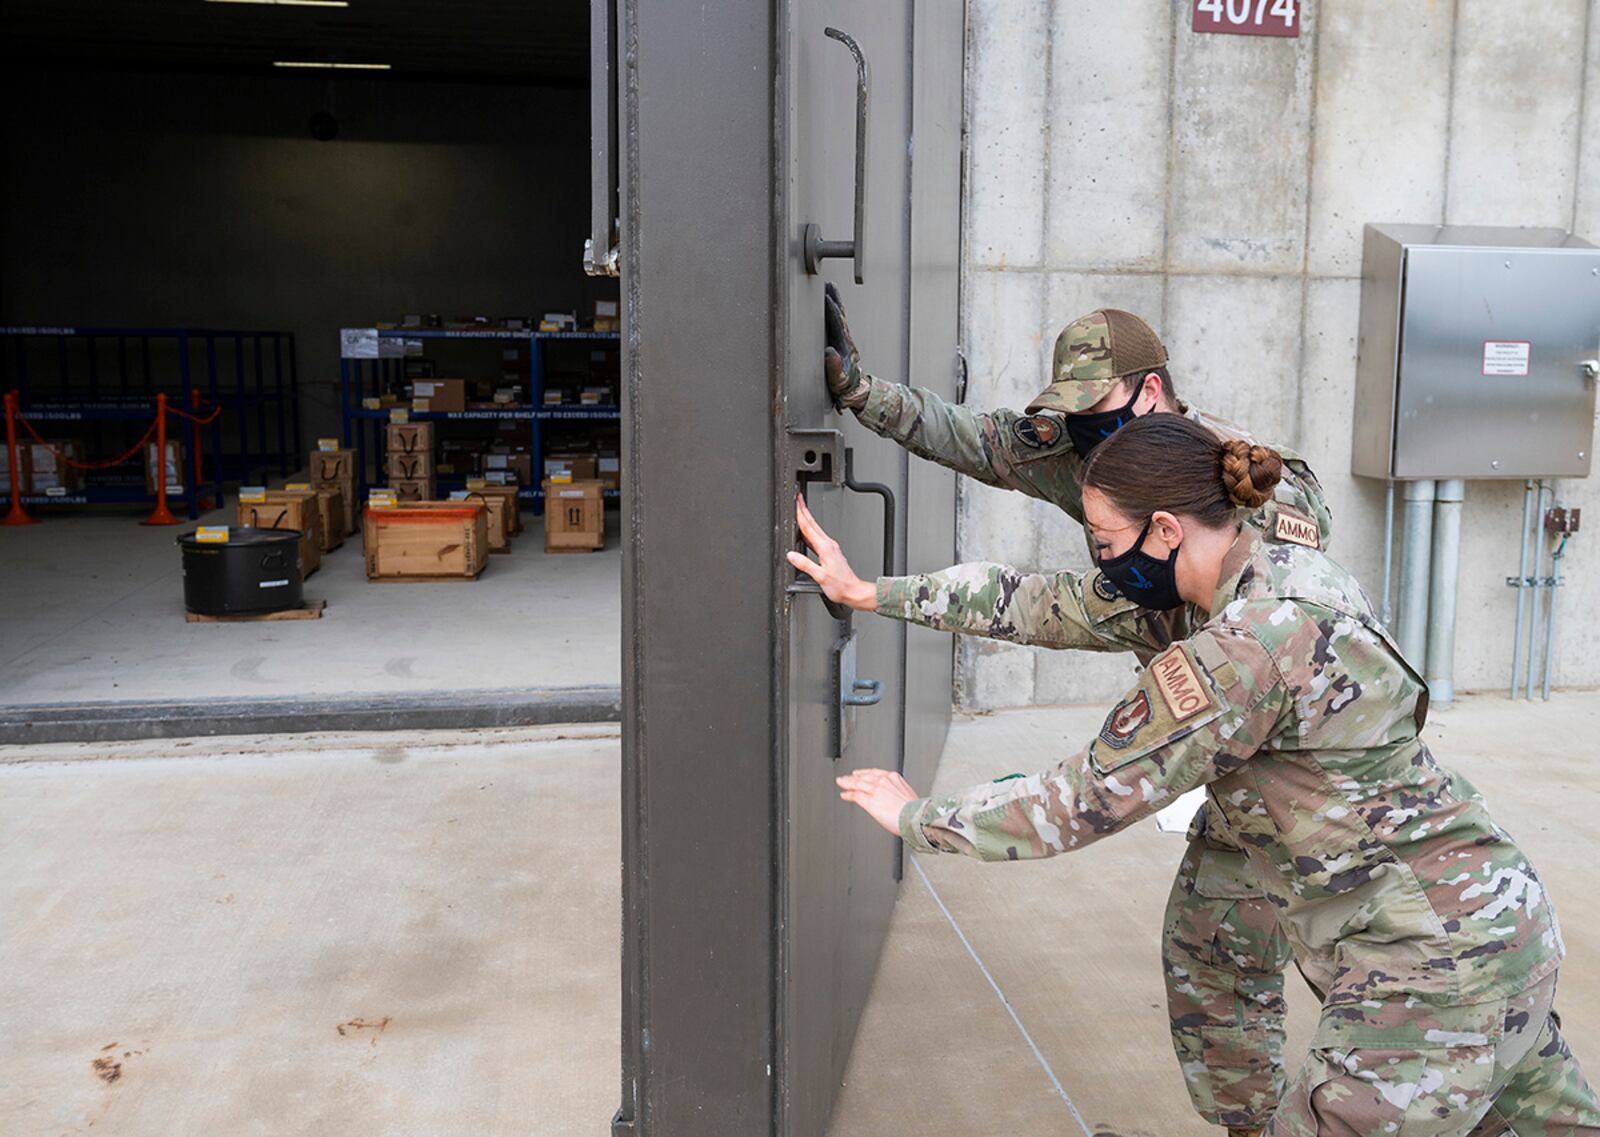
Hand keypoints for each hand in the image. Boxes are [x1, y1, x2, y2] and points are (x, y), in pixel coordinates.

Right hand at [786, 493, 877, 610]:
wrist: (854, 591)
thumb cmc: (840, 586)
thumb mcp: (820, 576)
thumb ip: (805, 564)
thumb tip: (791, 555)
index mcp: (825, 548)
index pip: (809, 527)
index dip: (801, 514)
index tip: (796, 503)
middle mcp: (829, 545)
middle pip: (813, 524)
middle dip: (804, 510)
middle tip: (798, 499)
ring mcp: (831, 548)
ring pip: (816, 530)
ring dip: (807, 519)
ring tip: (800, 512)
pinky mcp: (831, 552)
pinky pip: (818, 538)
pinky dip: (810, 532)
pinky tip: (806, 535)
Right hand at [824, 282, 868, 409]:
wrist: (856, 392)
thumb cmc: (846, 388)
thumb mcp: (839, 381)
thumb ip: (834, 368)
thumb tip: (829, 352)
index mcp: (845, 347)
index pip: (838, 323)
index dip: (832, 310)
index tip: (826, 297)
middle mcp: (846, 341)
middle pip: (841, 315)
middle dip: (835, 299)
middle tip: (829, 284)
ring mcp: (845, 341)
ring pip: (840, 317)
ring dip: (835, 302)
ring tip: (829, 289)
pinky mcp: (841, 343)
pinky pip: (837, 323)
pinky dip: (834, 312)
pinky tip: (829, 307)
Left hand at [836, 768, 919, 835]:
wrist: (916, 818)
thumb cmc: (916, 811)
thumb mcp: (908, 795)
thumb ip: (898, 793)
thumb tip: (896, 799)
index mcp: (894, 777)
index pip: (875, 772)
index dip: (864, 773)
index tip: (859, 774)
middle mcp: (884, 781)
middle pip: (864, 777)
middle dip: (853, 777)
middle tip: (845, 778)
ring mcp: (876, 790)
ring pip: (858, 784)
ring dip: (847, 784)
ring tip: (841, 784)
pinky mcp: (871, 802)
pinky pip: (856, 796)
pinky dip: (849, 794)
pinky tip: (845, 795)